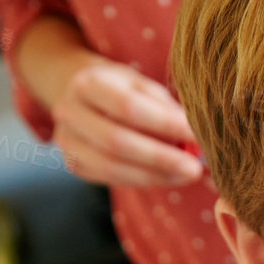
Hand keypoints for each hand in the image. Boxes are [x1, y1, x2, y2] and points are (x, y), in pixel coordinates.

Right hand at [51, 54, 204, 187]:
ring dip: (154, 175)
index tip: (195, 135)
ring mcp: (67, 141)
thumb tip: (194, 141)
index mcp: (88, 83)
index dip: (164, 124)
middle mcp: (69, 111)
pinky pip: (110, 179)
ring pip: (112, 167)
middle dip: (160, 158)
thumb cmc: (121, 88)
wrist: (82, 96)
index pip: (128, 107)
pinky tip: (167, 177)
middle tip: (194, 168)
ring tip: (185, 175)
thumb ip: (164, 109)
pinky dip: (142, 180)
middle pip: (117, 142)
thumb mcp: (142, 85)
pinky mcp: (74, 164)